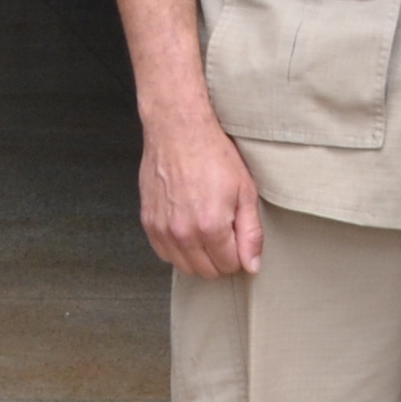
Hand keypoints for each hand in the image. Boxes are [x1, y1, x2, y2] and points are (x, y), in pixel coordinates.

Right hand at [140, 112, 264, 277]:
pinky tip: (187, 229)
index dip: (239, 254)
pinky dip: (177, 249)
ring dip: (198, 257)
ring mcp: (162, 229)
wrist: (178, 130)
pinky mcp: (148, 222)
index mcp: (211, 226)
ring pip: (184, 267)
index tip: (238, 236)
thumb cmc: (212, 154)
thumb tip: (252, 265)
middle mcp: (183, 232)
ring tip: (205, 231)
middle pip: (206, 271)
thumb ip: (251, 233)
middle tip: (224, 233)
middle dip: (220, 258)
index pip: (229, 265)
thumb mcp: (245, 191)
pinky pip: (164, 254)